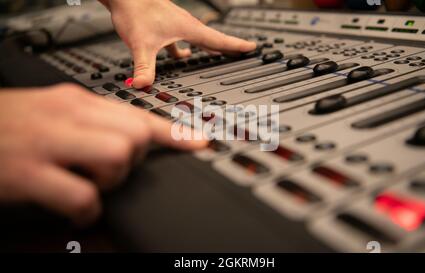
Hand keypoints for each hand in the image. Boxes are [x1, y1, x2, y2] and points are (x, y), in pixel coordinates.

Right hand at [0, 84, 206, 224]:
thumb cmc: (11, 127)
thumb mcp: (55, 113)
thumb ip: (94, 122)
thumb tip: (134, 137)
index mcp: (76, 101)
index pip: (139, 113)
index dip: (175, 132)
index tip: (200, 143)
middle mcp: (67, 117)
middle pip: (136, 135)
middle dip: (135, 158)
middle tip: (110, 168)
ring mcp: (48, 144)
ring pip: (119, 157)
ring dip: (113, 179)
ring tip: (89, 182)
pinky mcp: (28, 174)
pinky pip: (83, 195)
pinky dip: (86, 208)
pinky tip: (73, 206)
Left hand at [99, 0, 256, 87]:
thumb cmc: (135, 11)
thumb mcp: (141, 44)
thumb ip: (143, 67)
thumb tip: (143, 85)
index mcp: (189, 28)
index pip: (219, 39)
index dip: (237, 45)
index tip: (252, 47)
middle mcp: (186, 25)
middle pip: (214, 38)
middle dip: (229, 47)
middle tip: (244, 52)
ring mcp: (176, 24)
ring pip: (199, 39)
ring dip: (210, 47)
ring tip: (220, 54)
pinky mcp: (165, 25)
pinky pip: (182, 40)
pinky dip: (185, 49)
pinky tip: (181, 56)